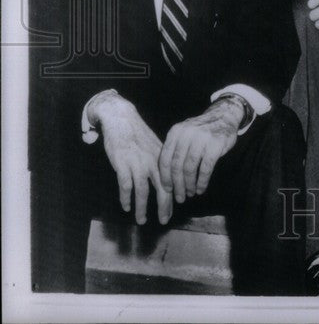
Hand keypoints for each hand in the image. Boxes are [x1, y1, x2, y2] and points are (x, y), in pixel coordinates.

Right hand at [89, 92, 171, 224]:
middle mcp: (153, 162)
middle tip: (164, 220)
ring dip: (143, 208)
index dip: (175, 196)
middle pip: (162, 189)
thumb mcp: (155, 146)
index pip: (173, 181)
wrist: (122, 119)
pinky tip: (126, 207)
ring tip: (142, 220)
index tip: (175, 208)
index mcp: (163, 158)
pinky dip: (126, 198)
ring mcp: (138, 164)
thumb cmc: (138, 135)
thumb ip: (160, 162)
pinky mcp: (123, 165)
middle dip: (164, 207)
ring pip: (143, 192)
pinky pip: (125, 186)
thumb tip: (167, 178)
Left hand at [158, 98, 241, 202]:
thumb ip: (175, 149)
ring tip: (190, 193)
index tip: (167, 189)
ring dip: (189, 185)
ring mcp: (201, 138)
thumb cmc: (202, 130)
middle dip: (177, 185)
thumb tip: (165, 177)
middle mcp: (187, 133)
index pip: (166, 159)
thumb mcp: (184, 133)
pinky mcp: (215, 144)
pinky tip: (201, 188)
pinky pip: (206, 168)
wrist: (224, 115)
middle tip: (179, 197)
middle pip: (177, 166)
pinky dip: (202, 181)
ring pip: (190, 168)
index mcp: (176, 132)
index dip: (165, 177)